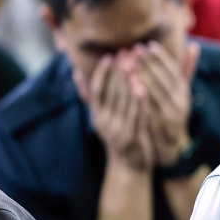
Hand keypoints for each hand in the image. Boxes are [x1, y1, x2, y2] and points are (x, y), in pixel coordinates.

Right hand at [74, 54, 154, 170]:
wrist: (130, 166)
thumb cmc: (119, 135)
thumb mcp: (103, 116)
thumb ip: (91, 95)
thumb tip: (76, 73)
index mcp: (97, 114)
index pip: (97, 90)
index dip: (103, 72)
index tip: (110, 56)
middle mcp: (104, 121)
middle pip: (110, 92)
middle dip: (119, 71)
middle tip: (126, 52)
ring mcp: (117, 130)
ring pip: (123, 102)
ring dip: (128, 82)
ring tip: (134, 65)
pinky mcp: (132, 137)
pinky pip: (136, 116)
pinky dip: (139, 102)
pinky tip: (143, 89)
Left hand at [135, 42, 197, 166]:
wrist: (169, 146)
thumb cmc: (171, 113)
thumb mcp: (179, 92)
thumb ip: (185, 70)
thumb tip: (194, 45)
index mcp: (184, 91)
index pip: (174, 70)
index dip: (161, 57)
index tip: (148, 45)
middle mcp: (181, 101)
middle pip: (164, 78)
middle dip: (148, 62)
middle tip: (135, 48)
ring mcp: (171, 113)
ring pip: (155, 91)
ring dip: (141, 75)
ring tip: (128, 62)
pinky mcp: (160, 124)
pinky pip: (147, 106)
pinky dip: (137, 95)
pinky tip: (126, 85)